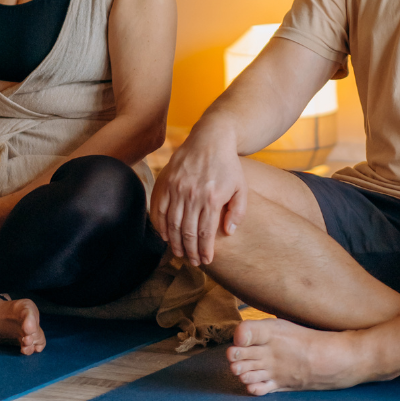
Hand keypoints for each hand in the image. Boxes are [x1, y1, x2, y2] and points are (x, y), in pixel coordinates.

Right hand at [150, 123, 246, 266]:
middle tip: (191, 262)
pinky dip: (159, 225)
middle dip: (189, 251)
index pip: (205, 233)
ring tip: (179, 253)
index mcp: (212, 198)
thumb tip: (228, 232)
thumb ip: (237, 212)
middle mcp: (192, 194)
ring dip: (174, 242)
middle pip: (187, 232)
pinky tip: (164, 235)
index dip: (204, 250)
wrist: (210, 138)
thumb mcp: (241, 188)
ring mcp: (176, 187)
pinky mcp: (166, 181)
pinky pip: (158, 208)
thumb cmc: (228, 165)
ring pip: (172, 223)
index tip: (205, 260)